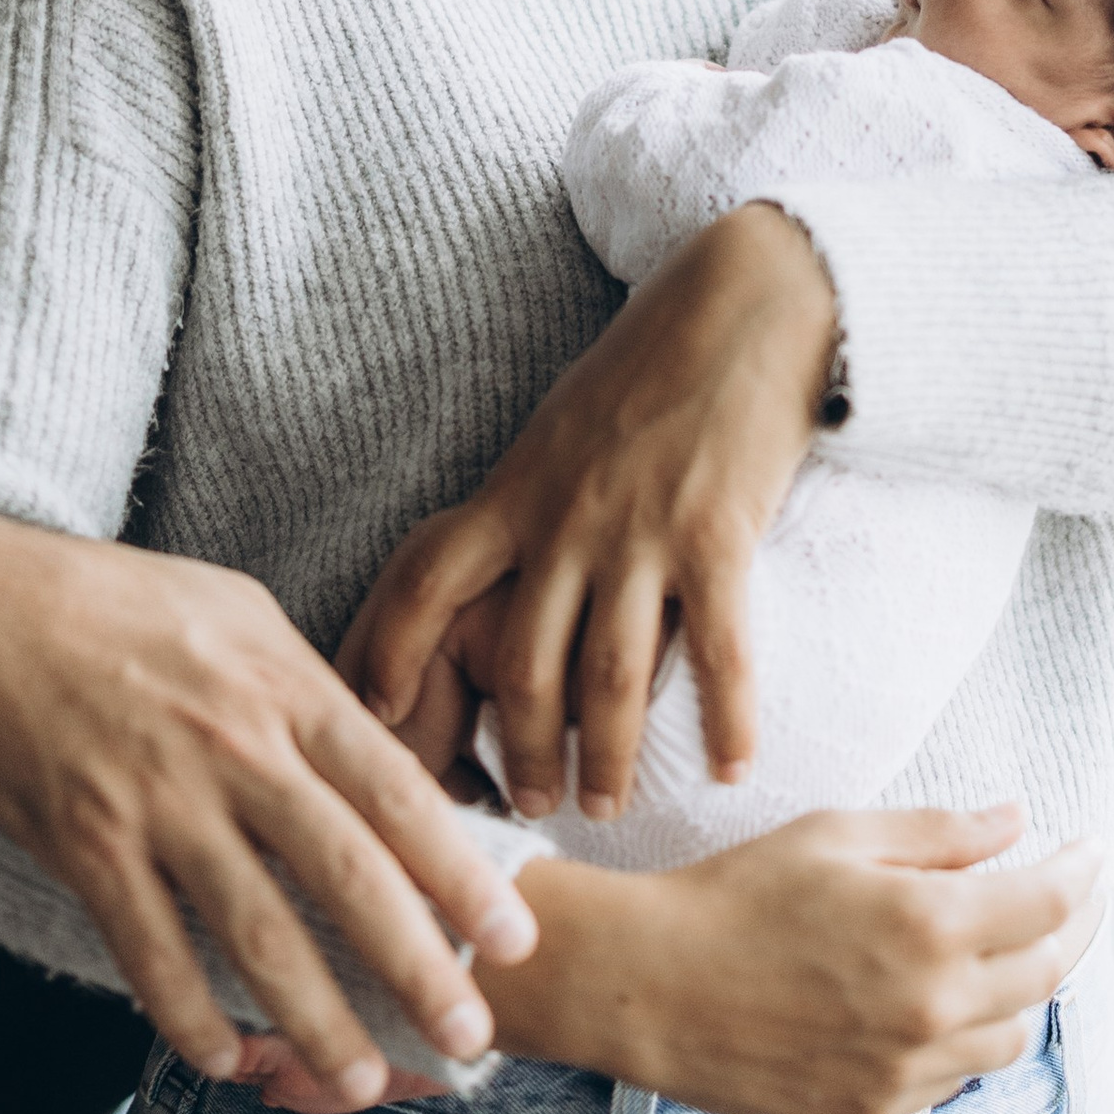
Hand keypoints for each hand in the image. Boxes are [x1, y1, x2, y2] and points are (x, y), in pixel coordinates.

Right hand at [0, 510, 538, 1106]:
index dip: (460, 871)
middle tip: (468, 1035)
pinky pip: (149, 948)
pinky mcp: (87, 844)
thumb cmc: (124, 604)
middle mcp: (235, 750)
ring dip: (314, 1017)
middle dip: (417, 965)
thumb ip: (311, 691)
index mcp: (286, 691)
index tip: (512, 936)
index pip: (395, 793)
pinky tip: (228, 1058)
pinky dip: (190, 1012)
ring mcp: (159, 802)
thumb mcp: (242, 614)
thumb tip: (378, 756)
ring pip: (254, 930)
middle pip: (345, 874)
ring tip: (364, 1081)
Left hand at [343, 205, 837, 819]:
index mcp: (515, 493)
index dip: (389, 655)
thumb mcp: (558, 433)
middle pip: (522, 665)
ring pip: (609, 678)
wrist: (739, 306)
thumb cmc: (646, 371)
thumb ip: (527, 507)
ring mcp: (641, 532)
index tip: (373, 722)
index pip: (426, 583)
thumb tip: (497, 579)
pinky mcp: (718, 535)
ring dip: (608, 759)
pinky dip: (726, 719)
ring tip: (608, 808)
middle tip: (528, 807)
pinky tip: (734, 768)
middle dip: (517, 751)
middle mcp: (565, 521)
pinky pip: (717, 651)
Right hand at [478, 804, 1103, 1113]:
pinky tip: (934, 1000)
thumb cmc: (735, 894)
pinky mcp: (876, 1111)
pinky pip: (954, 1076)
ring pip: (1013, 1035)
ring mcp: (909, 1069)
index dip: (1089, 872)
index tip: (1102, 850)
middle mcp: (935, 1005)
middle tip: (1082, 892)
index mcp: (930, 924)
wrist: (649, 988)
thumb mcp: (837, 835)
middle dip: (1077, 924)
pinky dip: (962, 1035)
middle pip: (1051, 971)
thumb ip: (940, 833)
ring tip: (999, 948)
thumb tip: (1018, 823)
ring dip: (1020, 988)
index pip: (1052, 901)